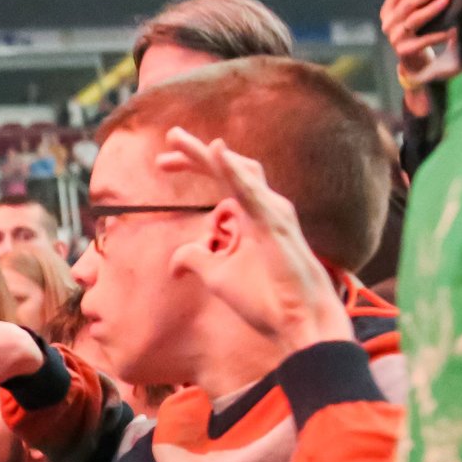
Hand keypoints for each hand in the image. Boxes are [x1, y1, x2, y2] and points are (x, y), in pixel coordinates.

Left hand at [158, 130, 352, 355]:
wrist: (299, 323)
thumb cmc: (266, 299)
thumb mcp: (217, 276)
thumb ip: (195, 259)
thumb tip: (173, 265)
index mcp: (251, 215)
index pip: (221, 178)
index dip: (194, 165)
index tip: (162, 162)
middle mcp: (265, 207)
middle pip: (229, 167)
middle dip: (196, 152)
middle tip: (168, 138)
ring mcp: (273, 213)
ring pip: (241, 172)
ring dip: (209, 154)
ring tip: (178, 139)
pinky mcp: (276, 226)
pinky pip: (252, 193)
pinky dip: (233, 171)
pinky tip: (215, 153)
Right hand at [380, 0, 456, 85]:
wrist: (414, 61)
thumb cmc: (418, 32)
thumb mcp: (411, 15)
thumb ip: (418, 1)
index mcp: (387, 11)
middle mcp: (388, 24)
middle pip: (406, 3)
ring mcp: (395, 38)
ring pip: (414, 19)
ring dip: (432, 8)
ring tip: (447, 0)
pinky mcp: (404, 51)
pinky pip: (424, 40)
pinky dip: (439, 34)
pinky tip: (452, 29)